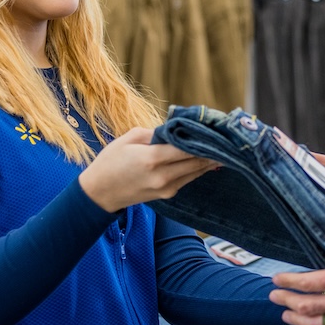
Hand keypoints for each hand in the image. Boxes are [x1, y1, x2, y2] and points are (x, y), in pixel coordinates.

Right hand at [79, 127, 216, 211]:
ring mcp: (166, 188)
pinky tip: (205, 158)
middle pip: (197, 161)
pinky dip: (197, 168)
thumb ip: (155, 133)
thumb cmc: (110, 161)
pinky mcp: (167, 195)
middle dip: (212, 149)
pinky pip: (188, 178)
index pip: (187, 148)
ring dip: (208, 160)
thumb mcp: (128, 138)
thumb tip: (176, 129)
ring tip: (221, 145)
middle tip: (225, 137)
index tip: (216, 129)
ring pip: (196, 171)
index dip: (204, 139)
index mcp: (152, 159)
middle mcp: (162, 176)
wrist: (99, 193)